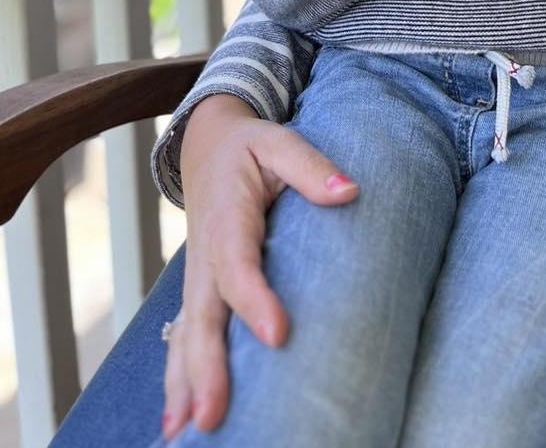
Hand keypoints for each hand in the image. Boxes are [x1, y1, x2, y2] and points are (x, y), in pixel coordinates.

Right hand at [161, 95, 357, 439]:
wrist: (207, 145)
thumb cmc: (250, 146)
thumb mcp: (279, 141)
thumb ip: (311, 166)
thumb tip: (350, 191)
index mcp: (227, 219)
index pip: (238, 266)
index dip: (254, 300)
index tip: (278, 333)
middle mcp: (206, 255)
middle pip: (203, 317)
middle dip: (206, 369)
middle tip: (213, 416)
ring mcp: (198, 276)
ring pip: (187, 336)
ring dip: (186, 384)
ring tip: (187, 433)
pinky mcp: (200, 289)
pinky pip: (185, 337)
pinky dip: (179, 377)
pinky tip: (179, 421)